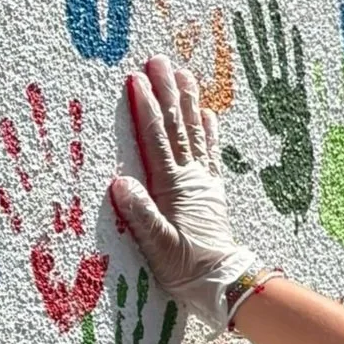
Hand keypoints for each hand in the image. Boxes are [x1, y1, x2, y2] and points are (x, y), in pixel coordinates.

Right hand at [111, 58, 257, 331]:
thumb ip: (141, 215)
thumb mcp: (157, 247)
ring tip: (183, 72)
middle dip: (167, 91)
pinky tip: (207, 112)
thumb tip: (120, 182)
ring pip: (194, 132)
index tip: (136, 79)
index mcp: (174, 187)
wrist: (222, 284)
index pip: (157, 139)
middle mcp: (191, 178)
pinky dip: (208, 131)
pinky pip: (209, 153)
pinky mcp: (211, 192)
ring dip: (188, 101)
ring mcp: (204, 182)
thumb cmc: (186, 269)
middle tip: (159, 59)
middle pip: (177, 126)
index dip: (146, 108)